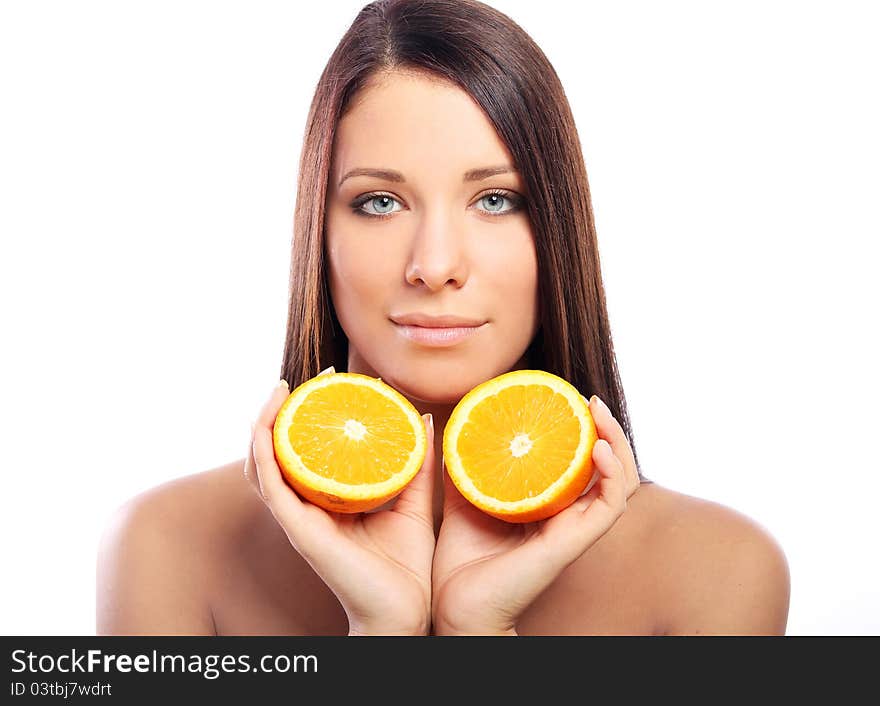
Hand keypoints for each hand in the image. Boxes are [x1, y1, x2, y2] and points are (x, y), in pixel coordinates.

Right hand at [244, 367, 436, 635]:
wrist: (406, 614)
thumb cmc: (406, 567)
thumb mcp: (414, 503)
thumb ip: (416, 463)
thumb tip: (421, 415)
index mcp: (328, 503)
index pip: (305, 453)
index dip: (308, 416)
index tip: (331, 379)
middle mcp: (306, 508)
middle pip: (277, 453)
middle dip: (282, 412)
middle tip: (307, 379)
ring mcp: (298, 519)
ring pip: (262, 464)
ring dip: (263, 424)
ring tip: (280, 390)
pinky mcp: (297, 530)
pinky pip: (269, 484)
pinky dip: (263, 450)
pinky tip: (268, 423)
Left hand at [430, 393, 640, 634]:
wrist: (454, 608)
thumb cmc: (460, 562)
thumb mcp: (462, 499)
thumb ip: (463, 465)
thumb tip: (447, 424)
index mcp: (547, 507)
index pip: (580, 465)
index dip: (584, 432)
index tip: (569, 399)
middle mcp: (567, 517)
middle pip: (608, 469)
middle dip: (607, 430)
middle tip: (589, 400)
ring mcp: (573, 530)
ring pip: (619, 484)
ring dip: (617, 444)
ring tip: (598, 414)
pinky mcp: (572, 544)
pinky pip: (608, 507)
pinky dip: (612, 476)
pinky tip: (597, 449)